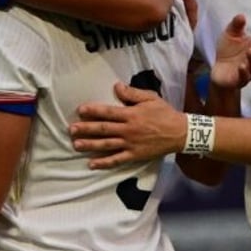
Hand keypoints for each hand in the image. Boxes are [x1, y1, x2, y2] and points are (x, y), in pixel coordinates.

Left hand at [70, 82, 186, 168]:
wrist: (180, 132)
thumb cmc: (164, 113)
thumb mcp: (150, 98)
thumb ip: (132, 93)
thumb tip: (116, 86)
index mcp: (131, 114)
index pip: (108, 112)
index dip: (93, 111)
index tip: (80, 110)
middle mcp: (128, 129)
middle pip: (103, 129)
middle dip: (86, 129)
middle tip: (71, 129)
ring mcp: (130, 144)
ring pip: (106, 145)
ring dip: (90, 145)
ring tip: (76, 144)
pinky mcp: (134, 155)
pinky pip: (117, 160)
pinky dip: (104, 162)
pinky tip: (92, 163)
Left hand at [211, 14, 250, 88]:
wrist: (219, 72)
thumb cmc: (228, 51)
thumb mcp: (230, 35)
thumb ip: (236, 26)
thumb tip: (241, 16)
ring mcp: (249, 71)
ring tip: (250, 51)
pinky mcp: (240, 80)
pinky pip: (245, 77)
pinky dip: (244, 72)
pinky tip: (241, 66)